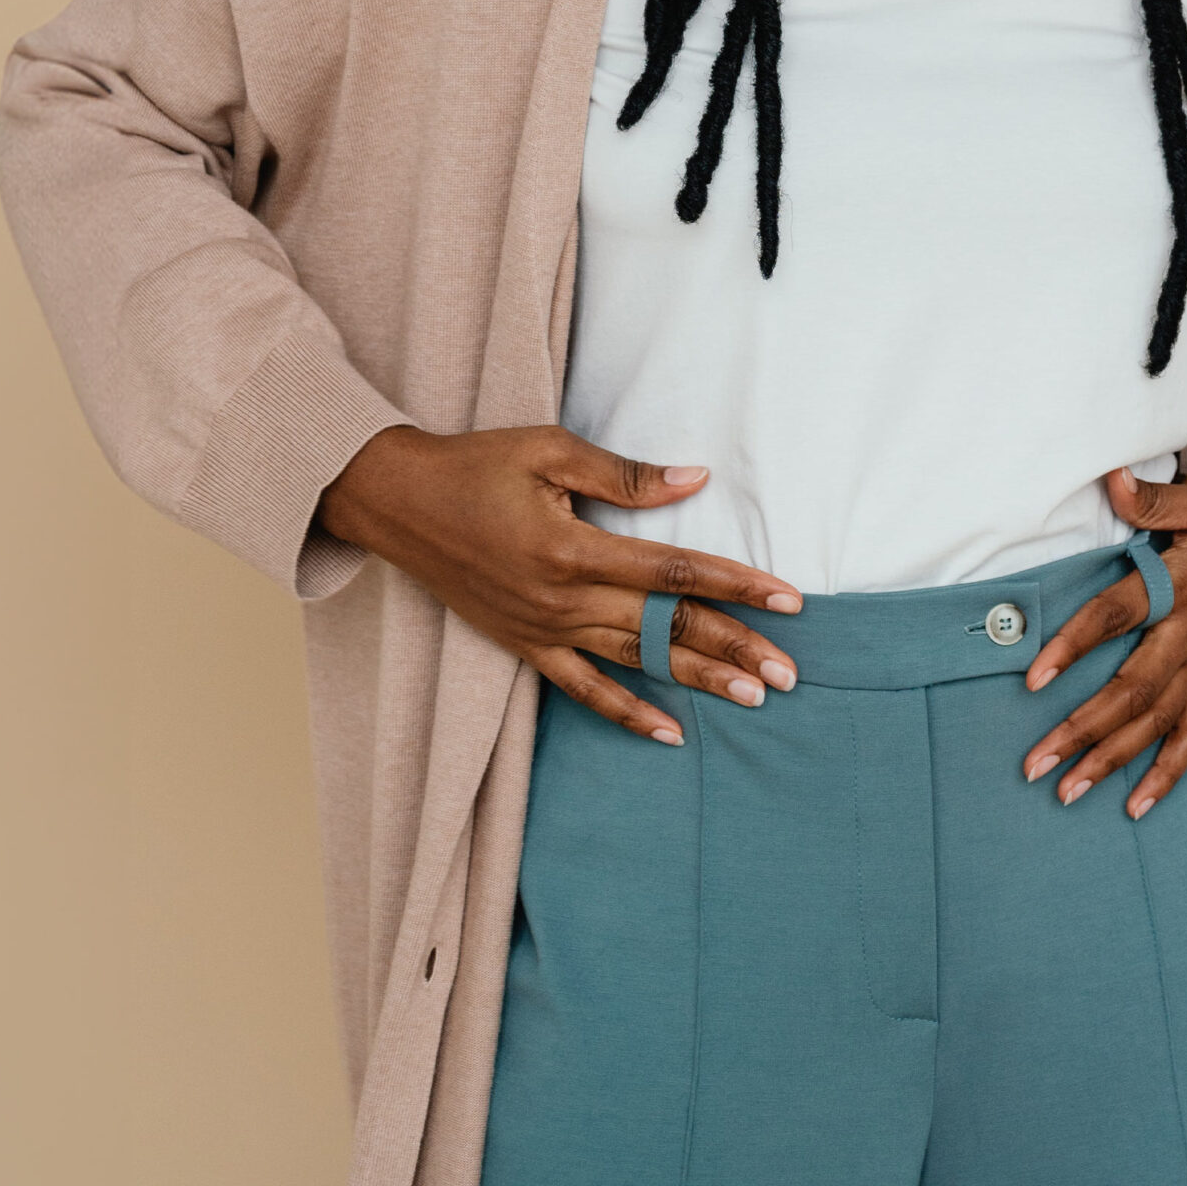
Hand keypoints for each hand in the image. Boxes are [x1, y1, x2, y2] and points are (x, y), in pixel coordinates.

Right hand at [315, 425, 801, 745]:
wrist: (396, 501)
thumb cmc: (475, 465)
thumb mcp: (549, 451)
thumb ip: (624, 475)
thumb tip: (695, 479)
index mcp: (575, 547)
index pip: (675, 573)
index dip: (738, 585)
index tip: (789, 600)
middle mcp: (564, 597)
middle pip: (666, 626)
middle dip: (733, 648)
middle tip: (790, 673)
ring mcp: (543, 629)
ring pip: (636, 662)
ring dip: (696, 681)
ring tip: (753, 698)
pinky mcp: (524, 645)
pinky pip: (582, 689)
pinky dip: (625, 713)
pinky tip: (668, 733)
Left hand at [1018, 466, 1186, 818]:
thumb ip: (1158, 500)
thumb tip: (1111, 479)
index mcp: (1183, 586)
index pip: (1118, 616)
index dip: (1075, 645)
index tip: (1033, 678)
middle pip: (1131, 690)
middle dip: (1081, 729)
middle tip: (1034, 764)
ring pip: (1156, 722)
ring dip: (1112, 760)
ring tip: (1066, 791)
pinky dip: (1167, 773)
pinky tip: (1136, 805)